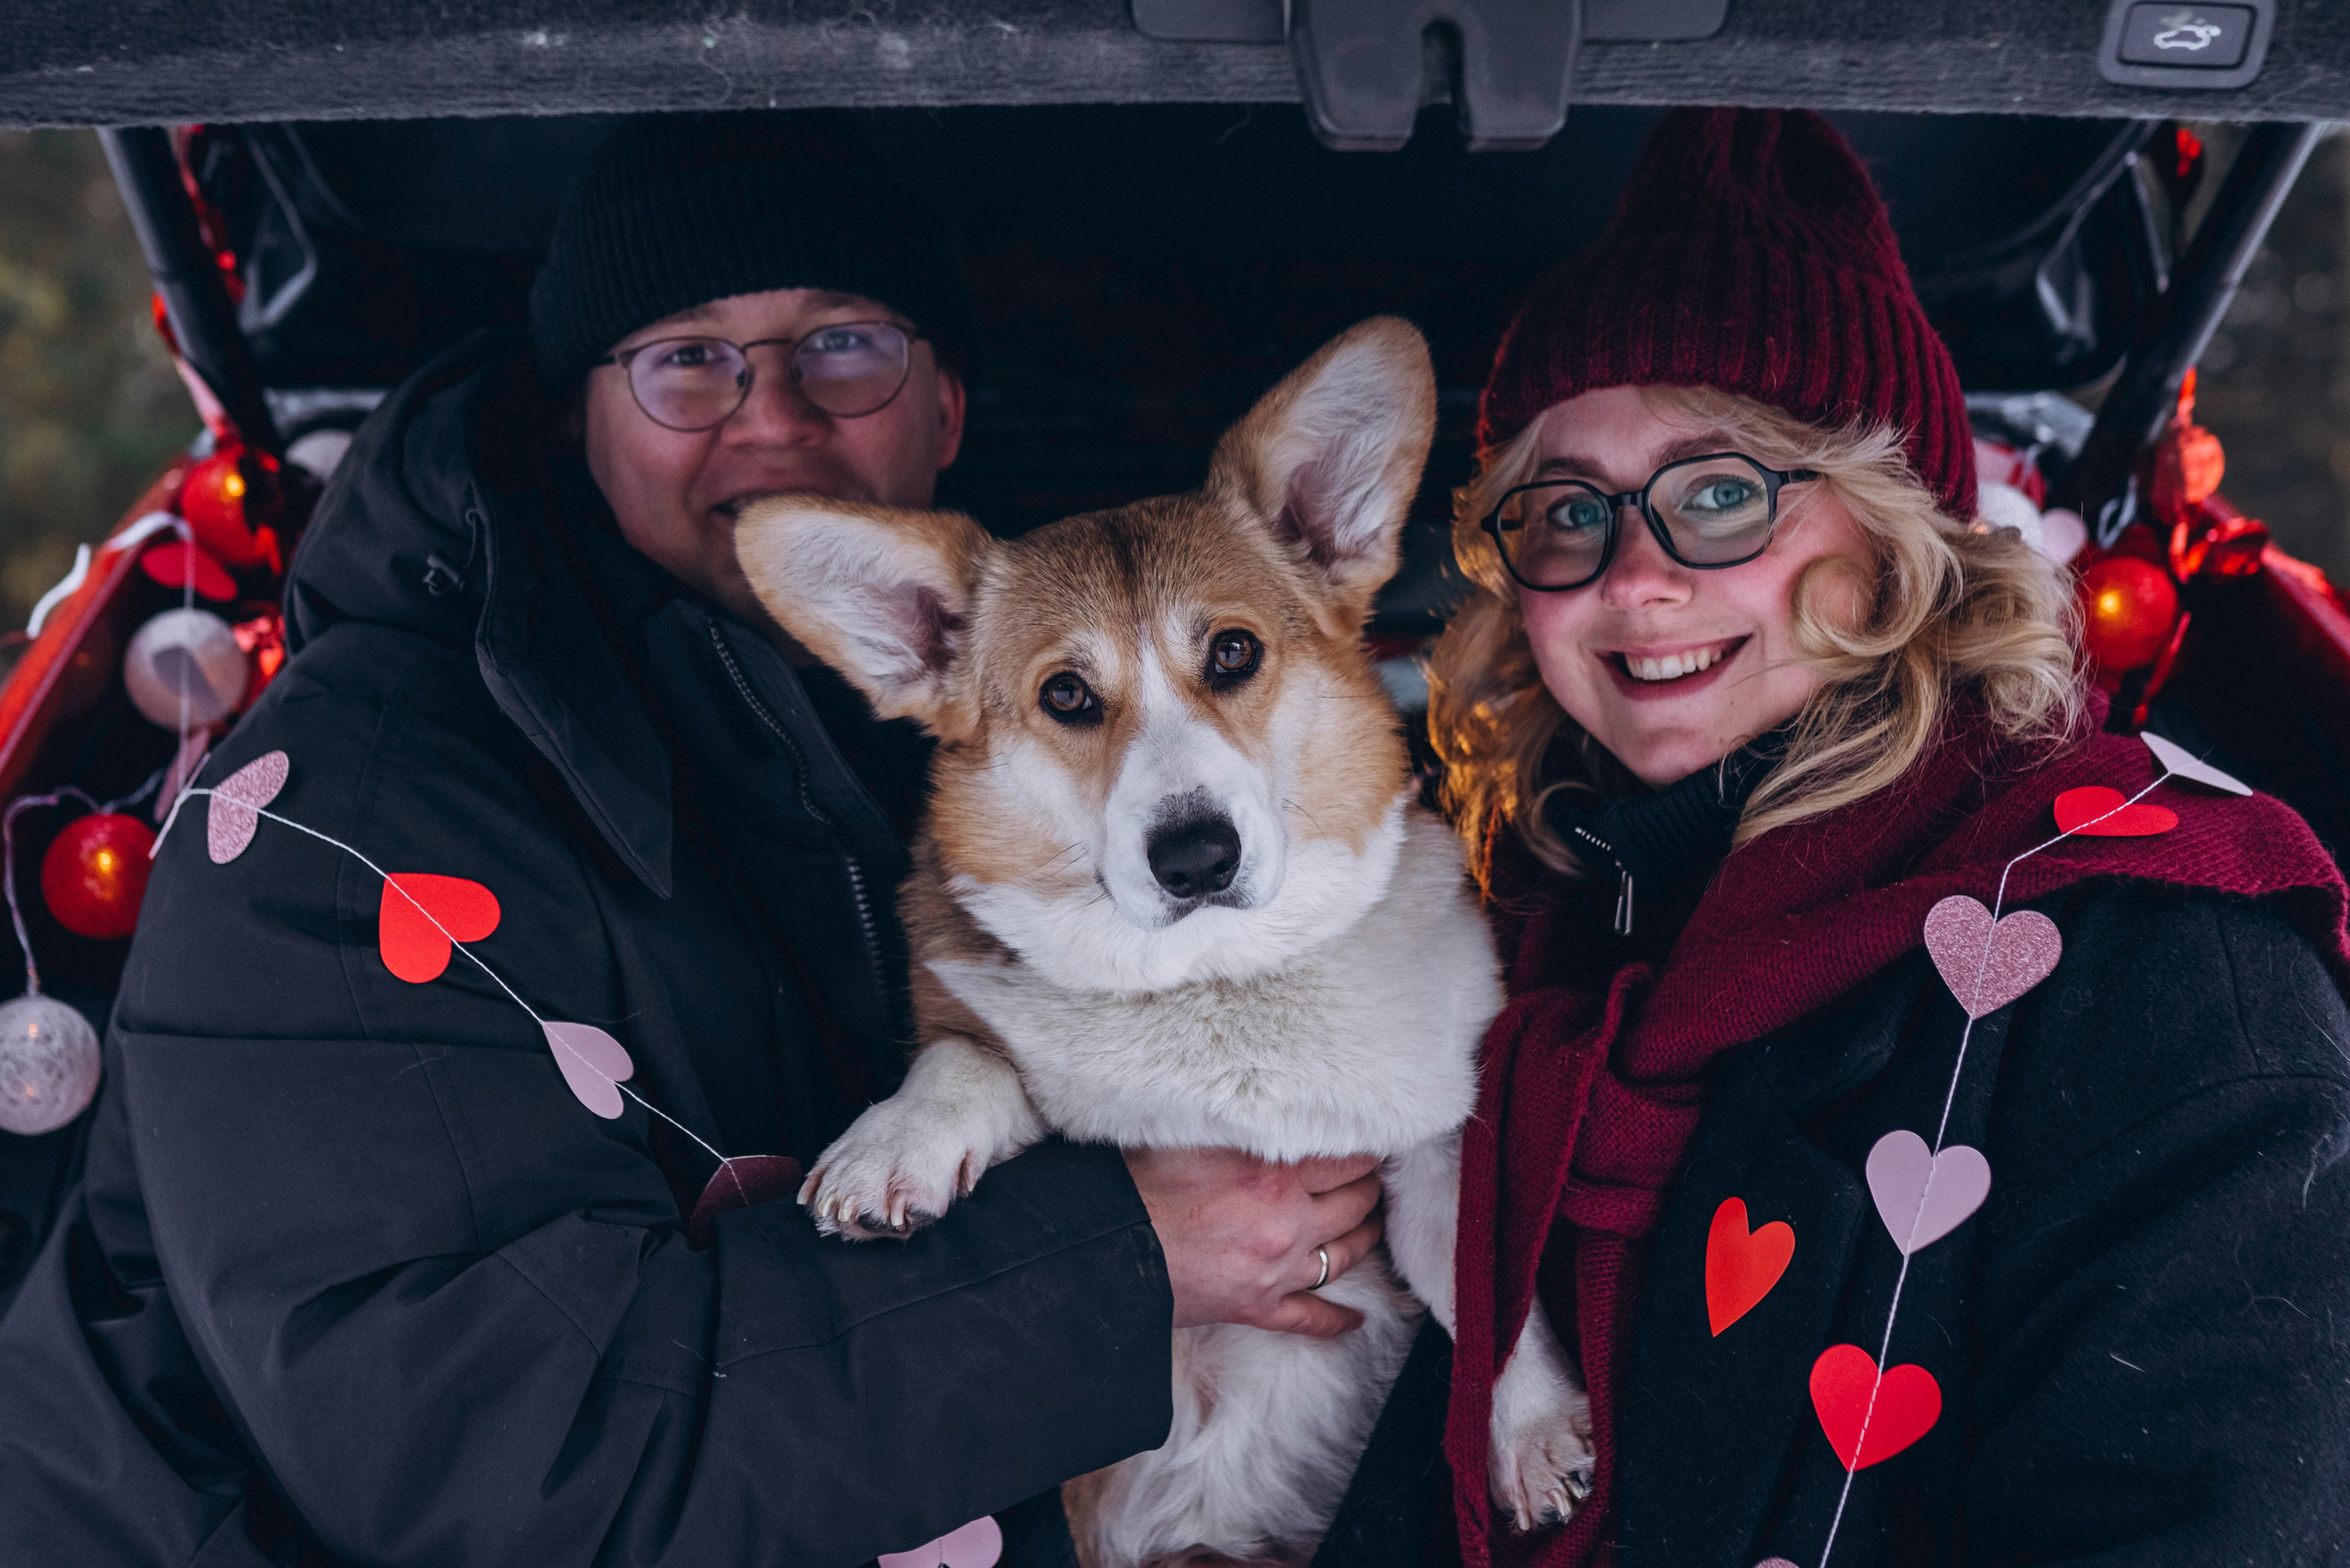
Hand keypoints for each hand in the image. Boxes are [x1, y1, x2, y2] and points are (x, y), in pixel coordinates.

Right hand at [1124, 1146, 1384, 1338]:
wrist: (1109, 1254)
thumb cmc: (1141, 1186)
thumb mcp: (1195, 1136)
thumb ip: (1241, 1123)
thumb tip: (1270, 1102)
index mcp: (1275, 1174)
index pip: (1347, 1159)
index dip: (1365, 1150)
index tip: (1371, 1142)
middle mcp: (1287, 1223)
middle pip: (1354, 1204)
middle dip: (1369, 1188)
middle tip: (1372, 1177)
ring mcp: (1277, 1271)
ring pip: (1344, 1256)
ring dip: (1365, 1237)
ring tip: (1372, 1223)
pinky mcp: (1258, 1308)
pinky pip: (1310, 1320)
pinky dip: (1337, 1321)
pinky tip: (1355, 1320)